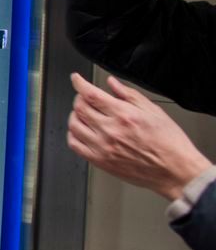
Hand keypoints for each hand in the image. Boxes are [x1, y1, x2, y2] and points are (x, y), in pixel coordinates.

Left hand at [67, 73, 212, 200]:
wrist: (176, 170)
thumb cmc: (170, 143)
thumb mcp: (154, 111)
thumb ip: (129, 95)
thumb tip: (112, 83)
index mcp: (124, 115)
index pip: (91, 94)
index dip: (79, 83)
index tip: (76, 79)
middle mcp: (111, 131)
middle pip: (80, 108)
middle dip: (79, 98)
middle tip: (84, 97)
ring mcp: (103, 147)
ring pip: (74, 125)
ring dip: (75, 115)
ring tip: (83, 113)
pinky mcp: (100, 161)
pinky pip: (75, 145)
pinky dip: (72, 134)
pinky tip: (81, 131)